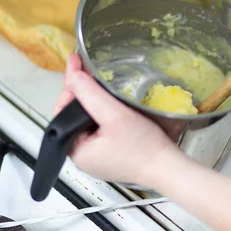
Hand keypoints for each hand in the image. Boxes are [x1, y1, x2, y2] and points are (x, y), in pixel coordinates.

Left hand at [53, 53, 179, 185]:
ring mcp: (97, 157)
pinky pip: (99, 129)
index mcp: (76, 149)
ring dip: (91, 100)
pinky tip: (107, 101)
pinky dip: (102, 113)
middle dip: (79, 91)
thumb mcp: (115, 115)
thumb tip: (73, 77)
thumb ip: (91, 95)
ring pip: (87, 121)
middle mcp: (82, 156)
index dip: (70, 84)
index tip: (75, 62)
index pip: (62, 110)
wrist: (167, 168)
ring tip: (93, 79)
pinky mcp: (111, 155)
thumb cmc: (143, 146)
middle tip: (84, 67)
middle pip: (73, 115)